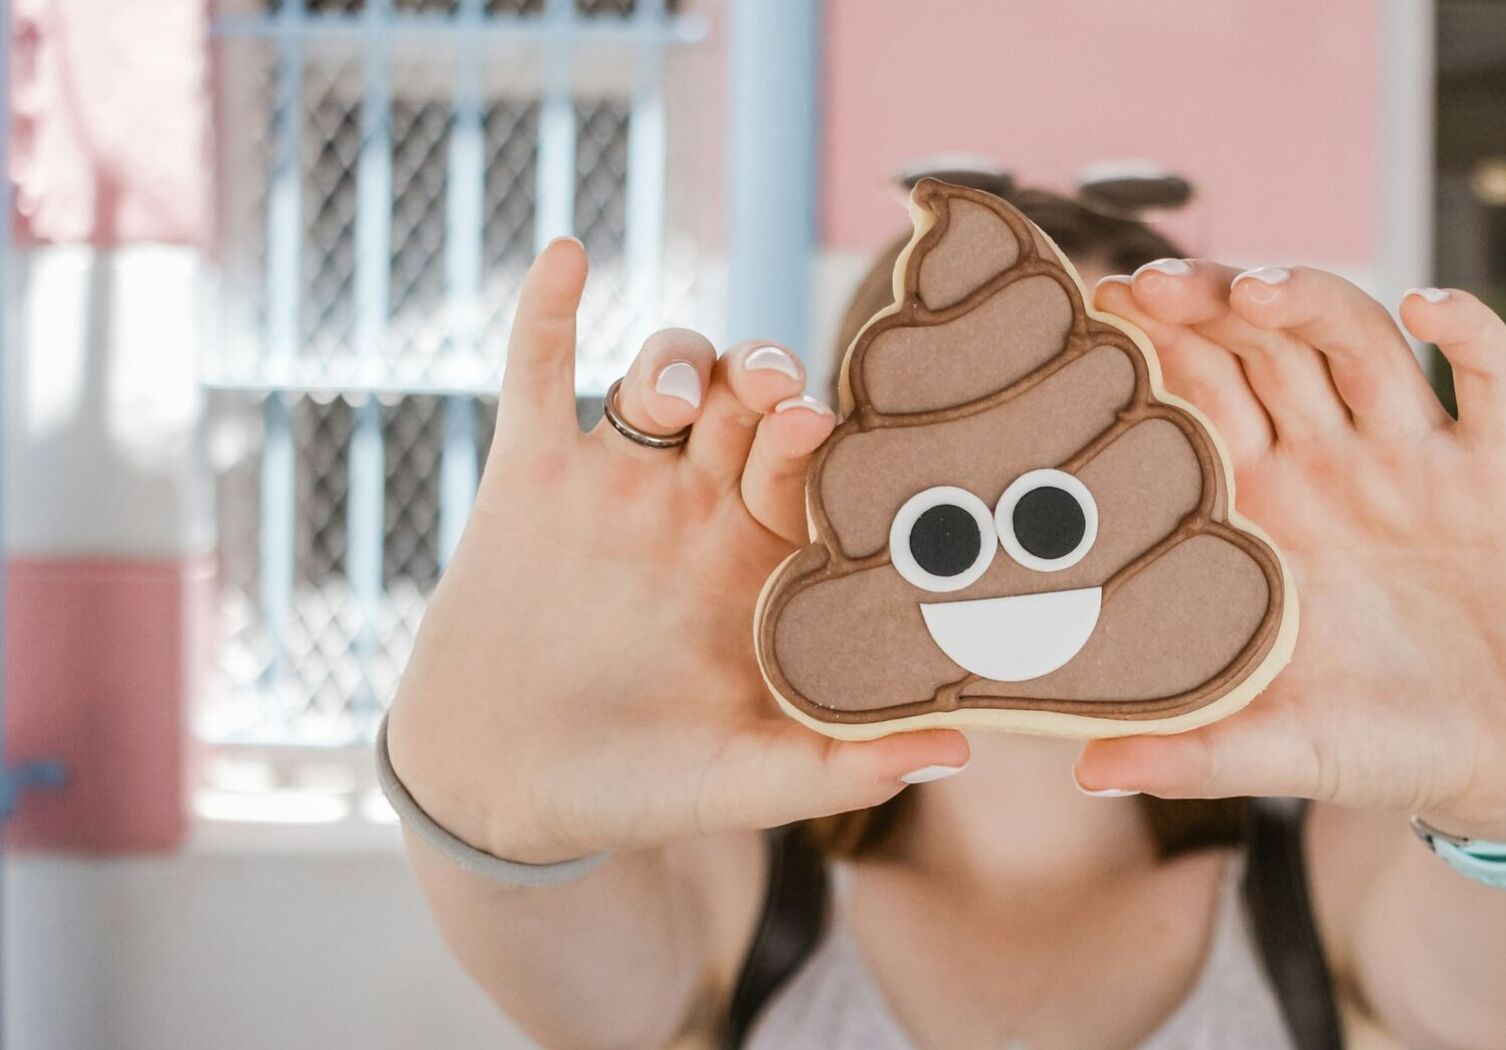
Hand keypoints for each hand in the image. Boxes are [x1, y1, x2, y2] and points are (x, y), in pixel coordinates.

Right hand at [388, 239, 967, 863]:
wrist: (503, 795)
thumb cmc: (640, 791)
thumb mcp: (742, 783)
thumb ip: (838, 765)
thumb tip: (958, 751)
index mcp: (765, 560)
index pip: (816, 471)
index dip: (830, 442)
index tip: (834, 432)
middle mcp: (700, 506)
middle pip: (749, 404)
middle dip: (767, 381)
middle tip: (775, 397)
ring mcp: (617, 484)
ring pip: (662, 373)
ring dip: (675, 361)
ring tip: (663, 402)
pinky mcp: (531, 475)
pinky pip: (540, 371)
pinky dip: (549, 310)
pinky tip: (570, 255)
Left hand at [1075, 262, 1505, 840]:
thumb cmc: (1388, 750)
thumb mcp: (1285, 750)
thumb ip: (1194, 753)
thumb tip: (1086, 772)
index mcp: (1267, 511)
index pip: (1200, 399)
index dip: (1157, 348)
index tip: (1100, 309)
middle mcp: (1336, 465)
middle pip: (1265, 349)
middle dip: (1212, 305)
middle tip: (1155, 284)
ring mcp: (1421, 460)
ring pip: (1360, 341)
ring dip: (1313, 300)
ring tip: (1258, 290)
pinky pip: (1495, 377)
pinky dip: (1469, 329)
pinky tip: (1431, 307)